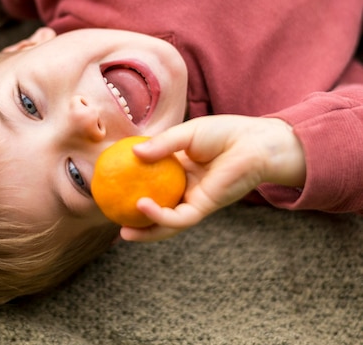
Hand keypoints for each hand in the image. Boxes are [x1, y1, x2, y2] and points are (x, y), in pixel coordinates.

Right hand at [121, 115, 305, 241]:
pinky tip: (143, 207)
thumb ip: (161, 145)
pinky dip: (159, 216)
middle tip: (114, 221)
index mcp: (179, 170)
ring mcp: (194, 199)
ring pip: (167, 223)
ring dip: (146, 230)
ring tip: (124, 232)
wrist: (253, 141)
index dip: (132, 188)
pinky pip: (178, 218)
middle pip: (157, 209)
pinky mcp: (204, 206)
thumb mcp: (185, 134)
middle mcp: (185, 189)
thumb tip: (133, 153)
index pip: (152, 183)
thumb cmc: (223, 133)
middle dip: (137, 222)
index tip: (111, 188)